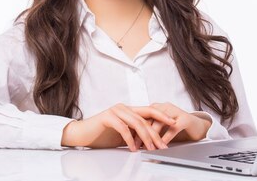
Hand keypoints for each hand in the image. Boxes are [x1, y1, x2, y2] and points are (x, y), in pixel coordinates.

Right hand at [61, 103, 175, 150]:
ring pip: (136, 122)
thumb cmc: (101, 135)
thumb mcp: (122, 135)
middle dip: (157, 131)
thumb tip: (150, 142)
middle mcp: (124, 108)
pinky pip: (123, 128)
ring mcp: (115, 111)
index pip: (149, 112)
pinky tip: (134, 148)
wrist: (81, 135)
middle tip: (163, 144)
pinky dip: (130, 139)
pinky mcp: (107, 117)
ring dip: (146, 137)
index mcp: (129, 110)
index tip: (174, 124)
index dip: (163, 117)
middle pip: (146, 117)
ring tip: (151, 148)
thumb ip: (135, 134)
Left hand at [134, 102, 211, 148]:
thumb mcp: (161, 127)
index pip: (142, 117)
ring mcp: (175, 111)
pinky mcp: (185, 118)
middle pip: (150, 119)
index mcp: (157, 107)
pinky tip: (162, 146)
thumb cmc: (177, 127)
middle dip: (142, 134)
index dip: (135, 129)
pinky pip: (173, 128)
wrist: (197, 126)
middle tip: (136, 146)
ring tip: (148, 147)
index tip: (129, 140)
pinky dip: (166, 138)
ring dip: (153, 136)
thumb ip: (149, 129)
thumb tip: (134, 139)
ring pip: (160, 123)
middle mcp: (165, 107)